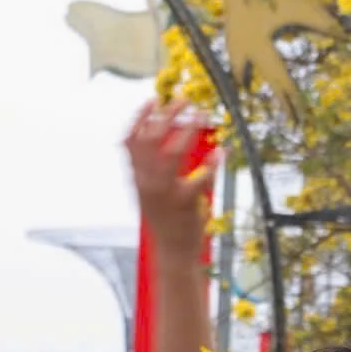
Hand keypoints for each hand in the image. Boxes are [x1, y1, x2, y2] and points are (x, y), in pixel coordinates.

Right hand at [125, 100, 216, 259]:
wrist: (172, 252)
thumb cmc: (166, 220)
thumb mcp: (152, 193)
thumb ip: (155, 169)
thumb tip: (170, 139)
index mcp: (136, 178)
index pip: (130, 141)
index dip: (139, 118)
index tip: (152, 100)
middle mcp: (146, 182)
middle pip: (150, 139)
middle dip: (166, 115)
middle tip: (183, 100)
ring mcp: (164, 192)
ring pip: (171, 152)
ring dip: (188, 129)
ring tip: (201, 114)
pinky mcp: (183, 202)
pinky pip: (199, 177)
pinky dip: (211, 163)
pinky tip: (220, 152)